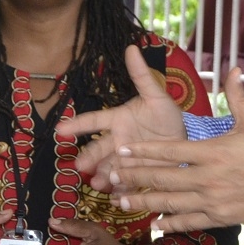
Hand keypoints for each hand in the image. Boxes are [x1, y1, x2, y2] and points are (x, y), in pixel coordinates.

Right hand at [56, 44, 186, 189]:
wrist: (183, 137)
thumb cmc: (165, 114)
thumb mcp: (156, 95)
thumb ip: (142, 76)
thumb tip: (131, 48)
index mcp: (117, 120)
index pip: (94, 121)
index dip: (77, 125)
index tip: (60, 130)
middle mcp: (117, 140)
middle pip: (99, 149)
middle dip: (89, 158)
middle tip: (80, 166)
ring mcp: (126, 159)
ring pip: (111, 167)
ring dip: (104, 176)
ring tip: (100, 183)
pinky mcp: (138, 173)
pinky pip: (128, 182)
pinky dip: (123, 190)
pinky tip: (119, 197)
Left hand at [106, 67, 243, 231]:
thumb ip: (237, 96)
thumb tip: (233, 69)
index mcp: (213, 151)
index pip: (170, 151)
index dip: (144, 151)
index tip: (123, 151)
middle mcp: (208, 177)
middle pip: (162, 177)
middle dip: (135, 176)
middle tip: (112, 175)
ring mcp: (212, 200)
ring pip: (170, 202)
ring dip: (144, 201)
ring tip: (122, 200)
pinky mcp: (219, 216)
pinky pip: (189, 221)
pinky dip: (170, 223)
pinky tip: (154, 223)